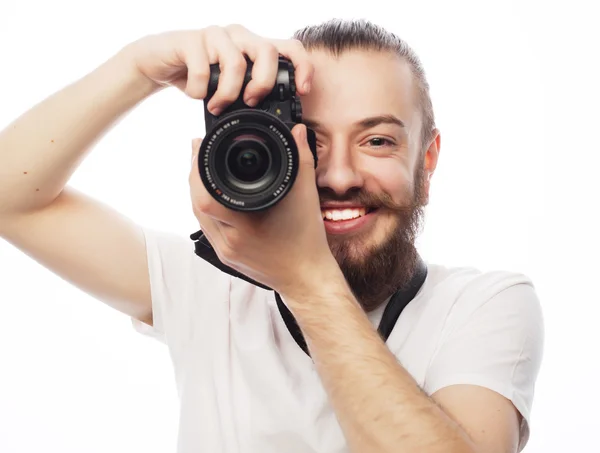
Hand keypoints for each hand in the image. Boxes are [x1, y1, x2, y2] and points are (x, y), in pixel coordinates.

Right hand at [122, 25, 313, 112]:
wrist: (158, 62)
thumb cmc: (200, 77)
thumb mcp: (231, 88)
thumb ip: (251, 95)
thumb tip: (277, 123)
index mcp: (254, 47)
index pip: (290, 48)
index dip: (302, 67)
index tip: (302, 91)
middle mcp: (239, 36)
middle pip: (267, 52)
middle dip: (263, 84)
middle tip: (250, 102)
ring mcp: (216, 35)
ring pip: (236, 63)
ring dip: (227, 94)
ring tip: (217, 106)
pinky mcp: (191, 40)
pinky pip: (202, 69)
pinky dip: (199, 91)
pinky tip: (195, 94)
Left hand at [188, 124, 341, 297]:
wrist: (307, 278)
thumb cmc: (307, 240)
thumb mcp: (307, 196)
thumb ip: (302, 159)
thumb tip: (296, 131)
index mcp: (245, 225)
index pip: (205, 194)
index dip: (197, 167)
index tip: (200, 145)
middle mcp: (230, 240)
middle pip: (196, 203)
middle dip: (194, 173)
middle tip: (197, 150)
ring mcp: (226, 251)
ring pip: (198, 216)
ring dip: (196, 190)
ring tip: (200, 167)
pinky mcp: (226, 257)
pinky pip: (207, 227)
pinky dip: (205, 208)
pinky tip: (211, 194)